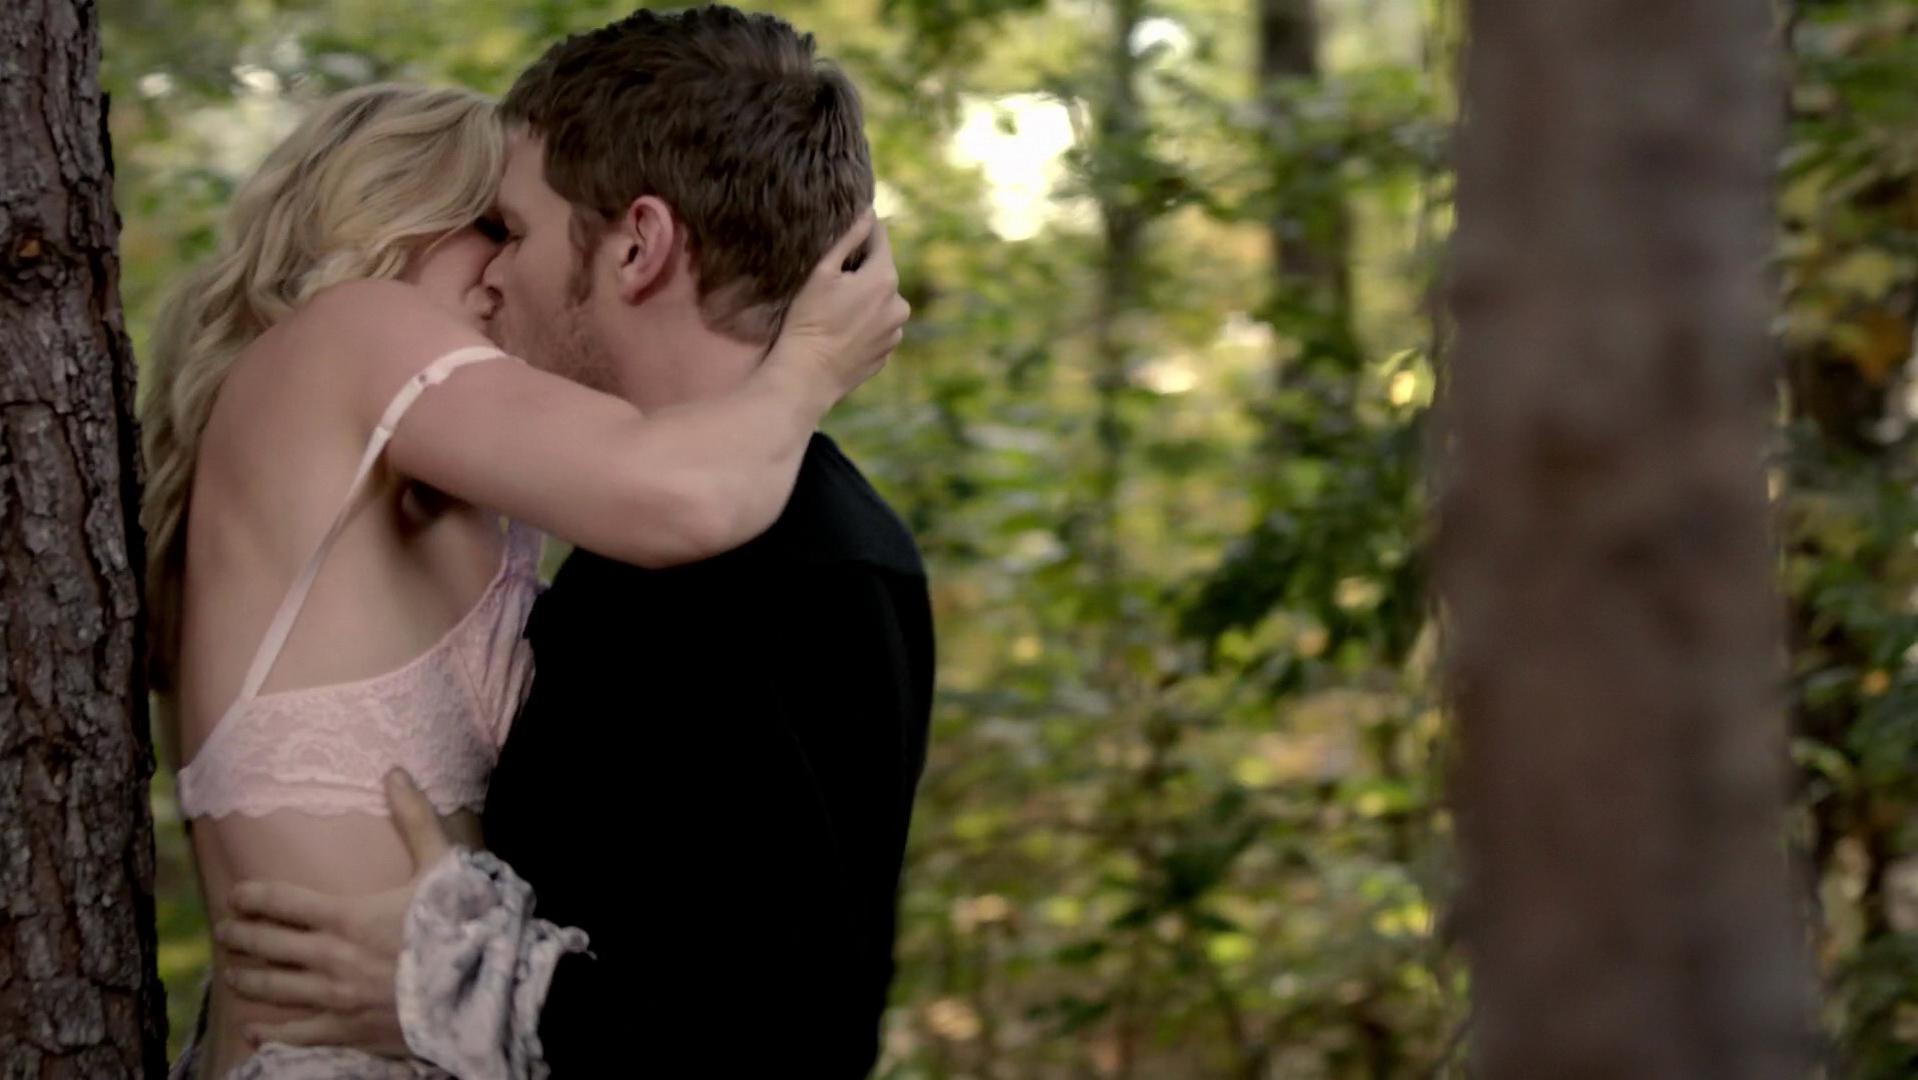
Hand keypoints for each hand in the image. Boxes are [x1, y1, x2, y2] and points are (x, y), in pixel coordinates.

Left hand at [218, 770, 455, 1055]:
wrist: (478, 988)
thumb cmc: (460, 924)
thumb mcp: (441, 865)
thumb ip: (414, 819)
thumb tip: (394, 772)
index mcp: (347, 914)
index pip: (283, 902)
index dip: (253, 897)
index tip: (235, 895)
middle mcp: (331, 956)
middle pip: (269, 945)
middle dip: (241, 936)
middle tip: (224, 932)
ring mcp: (336, 996)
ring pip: (276, 988)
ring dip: (249, 979)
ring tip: (232, 974)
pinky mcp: (348, 1028)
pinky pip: (298, 1033)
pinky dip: (271, 1032)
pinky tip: (253, 1030)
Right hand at [771, 208, 910, 400]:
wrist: (806, 376)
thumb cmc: (808, 320)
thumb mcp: (823, 273)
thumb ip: (849, 239)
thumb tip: (868, 212)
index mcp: (885, 279)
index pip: (880, 239)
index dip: (864, 230)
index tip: (851, 226)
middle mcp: (899, 305)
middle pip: (881, 273)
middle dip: (861, 271)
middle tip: (831, 281)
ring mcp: (895, 332)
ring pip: (881, 302)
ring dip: (864, 299)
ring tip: (835, 310)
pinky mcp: (887, 352)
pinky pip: (878, 327)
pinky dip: (864, 324)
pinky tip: (841, 332)